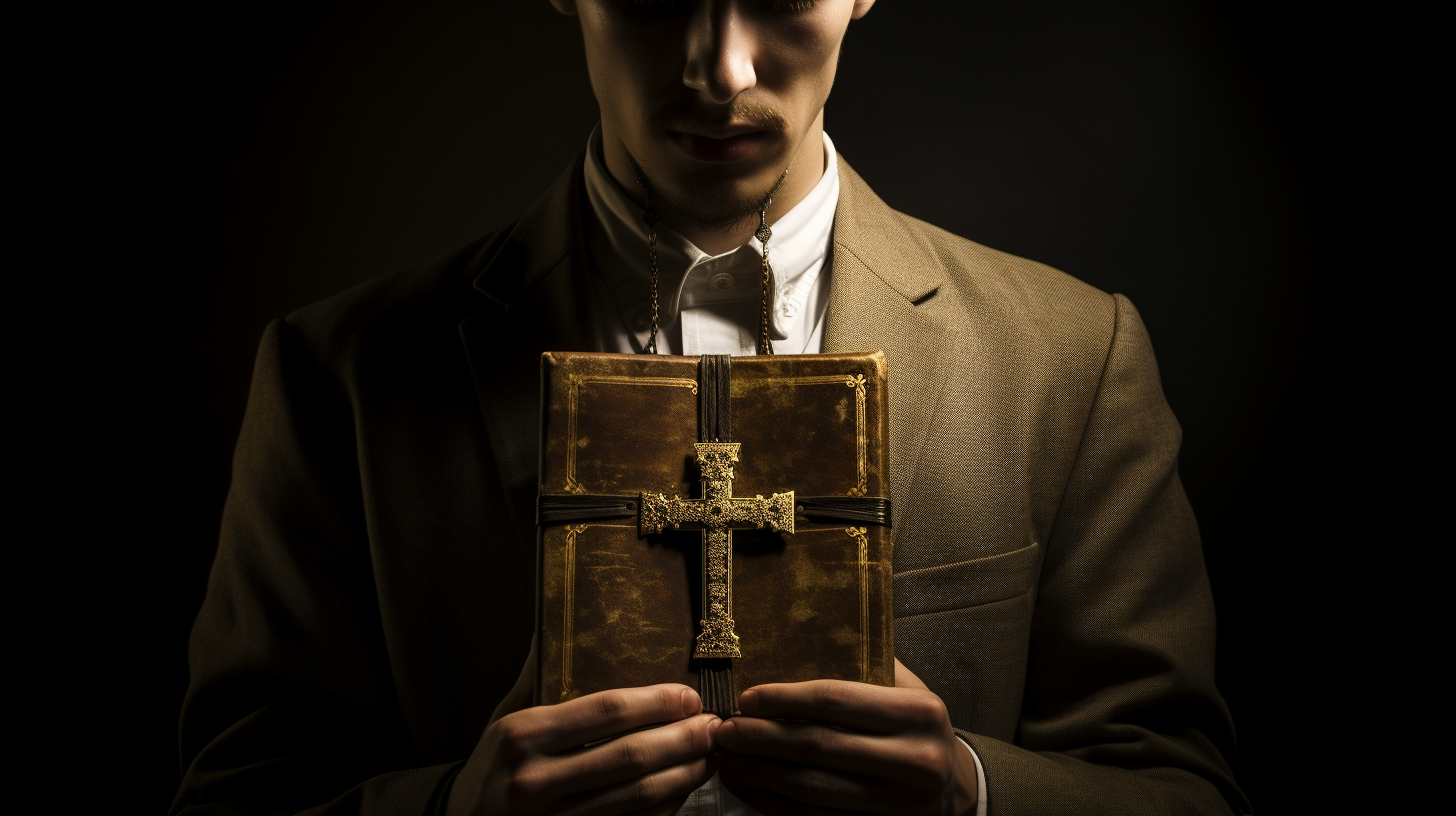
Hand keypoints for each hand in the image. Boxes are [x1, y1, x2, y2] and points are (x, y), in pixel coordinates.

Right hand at [447, 639, 720, 815]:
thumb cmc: (493, 765)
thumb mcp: (503, 716)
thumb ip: (535, 674)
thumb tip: (555, 622)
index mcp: (522, 734)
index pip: (607, 712)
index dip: (658, 702)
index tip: (689, 696)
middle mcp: (534, 780)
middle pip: (631, 756)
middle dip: (684, 739)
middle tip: (713, 726)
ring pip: (639, 797)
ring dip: (685, 774)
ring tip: (709, 755)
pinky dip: (666, 806)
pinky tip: (684, 787)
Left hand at [715, 659, 977, 815]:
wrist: (956, 788)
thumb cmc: (917, 728)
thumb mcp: (908, 689)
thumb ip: (865, 665)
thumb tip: (794, 637)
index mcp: (919, 712)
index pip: (835, 699)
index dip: (783, 698)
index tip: (746, 697)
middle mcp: (915, 759)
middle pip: (817, 746)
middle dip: (760, 738)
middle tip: (724, 730)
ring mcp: (899, 804)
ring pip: (811, 788)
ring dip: (760, 774)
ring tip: (729, 760)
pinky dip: (776, 806)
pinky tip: (752, 790)